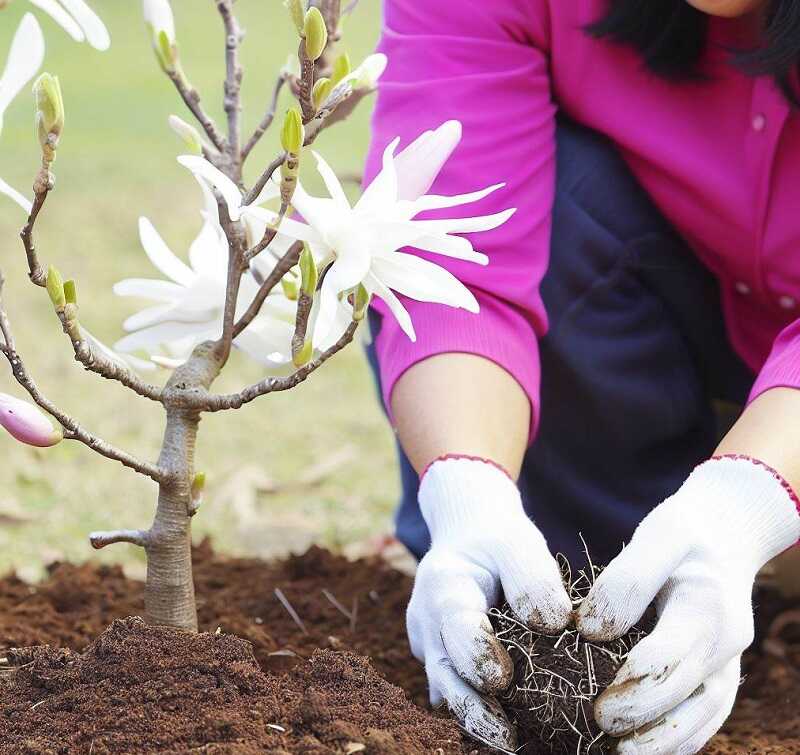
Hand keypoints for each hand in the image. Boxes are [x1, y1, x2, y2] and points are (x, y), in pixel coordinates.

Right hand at [407, 457, 572, 749]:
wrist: (470, 539)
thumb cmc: (498, 540)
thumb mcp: (519, 541)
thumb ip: (532, 576)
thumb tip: (552, 622)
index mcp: (443, 583)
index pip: (455, 624)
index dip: (476, 653)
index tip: (503, 679)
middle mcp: (427, 619)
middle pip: (443, 670)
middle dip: (472, 706)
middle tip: (507, 737)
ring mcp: (429, 645)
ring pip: (447, 688)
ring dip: (476, 717)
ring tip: (511, 742)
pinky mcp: (441, 662)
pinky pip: (455, 689)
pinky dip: (477, 710)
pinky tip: (509, 731)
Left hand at [577, 456, 799, 754]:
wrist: (727, 534)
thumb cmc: (685, 533)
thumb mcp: (658, 535)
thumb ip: (626, 580)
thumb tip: (593, 630)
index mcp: (708, 606)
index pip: (671, 653)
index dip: (635, 678)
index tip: (599, 692)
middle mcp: (724, 642)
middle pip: (684, 691)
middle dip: (640, 713)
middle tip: (597, 722)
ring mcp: (727, 662)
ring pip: (702, 715)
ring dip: (663, 741)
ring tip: (620, 753)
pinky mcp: (719, 673)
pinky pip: (706, 715)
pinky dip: (680, 738)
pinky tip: (643, 750)